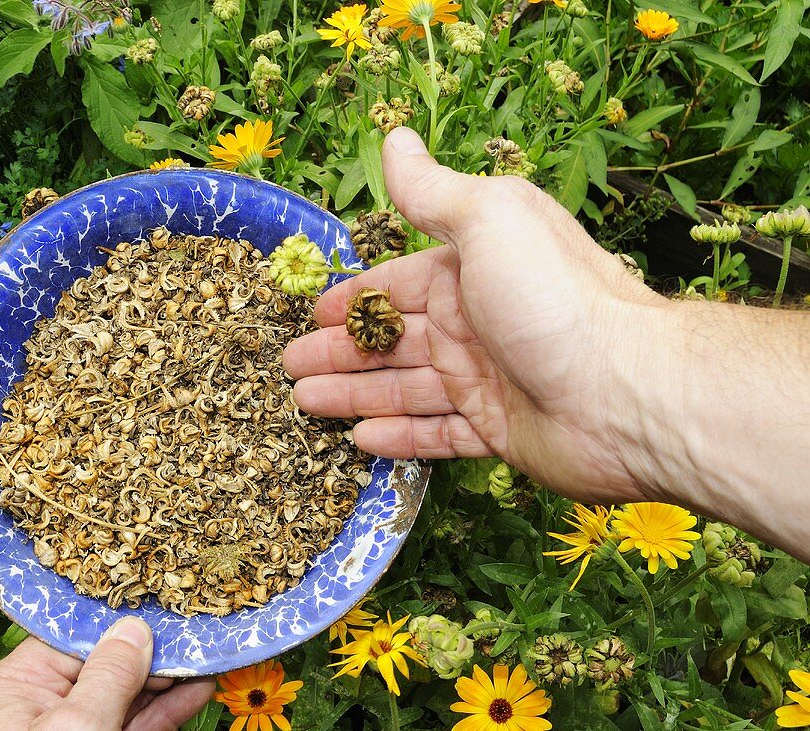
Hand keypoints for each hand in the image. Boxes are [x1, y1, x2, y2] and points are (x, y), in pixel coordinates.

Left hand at [0, 618, 213, 730]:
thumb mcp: (75, 727)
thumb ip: (107, 677)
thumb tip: (134, 630)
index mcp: (13, 695)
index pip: (68, 643)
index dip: (114, 626)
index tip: (156, 609)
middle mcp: (42, 714)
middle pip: (102, 667)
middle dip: (148, 651)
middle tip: (191, 630)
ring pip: (127, 698)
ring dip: (168, 678)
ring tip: (204, 653)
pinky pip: (141, 726)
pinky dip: (170, 710)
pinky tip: (198, 689)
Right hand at [284, 127, 674, 503]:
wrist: (629, 392)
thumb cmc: (553, 299)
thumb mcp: (490, 221)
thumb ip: (434, 190)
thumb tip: (394, 138)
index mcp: (471, 271)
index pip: (397, 283)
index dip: (353, 296)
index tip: (311, 311)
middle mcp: (476, 323)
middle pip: (393, 338)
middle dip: (340, 350)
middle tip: (289, 366)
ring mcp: (488, 380)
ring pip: (405, 388)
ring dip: (354, 394)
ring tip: (305, 403)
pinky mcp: (501, 431)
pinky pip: (438, 434)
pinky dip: (399, 437)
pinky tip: (361, 441)